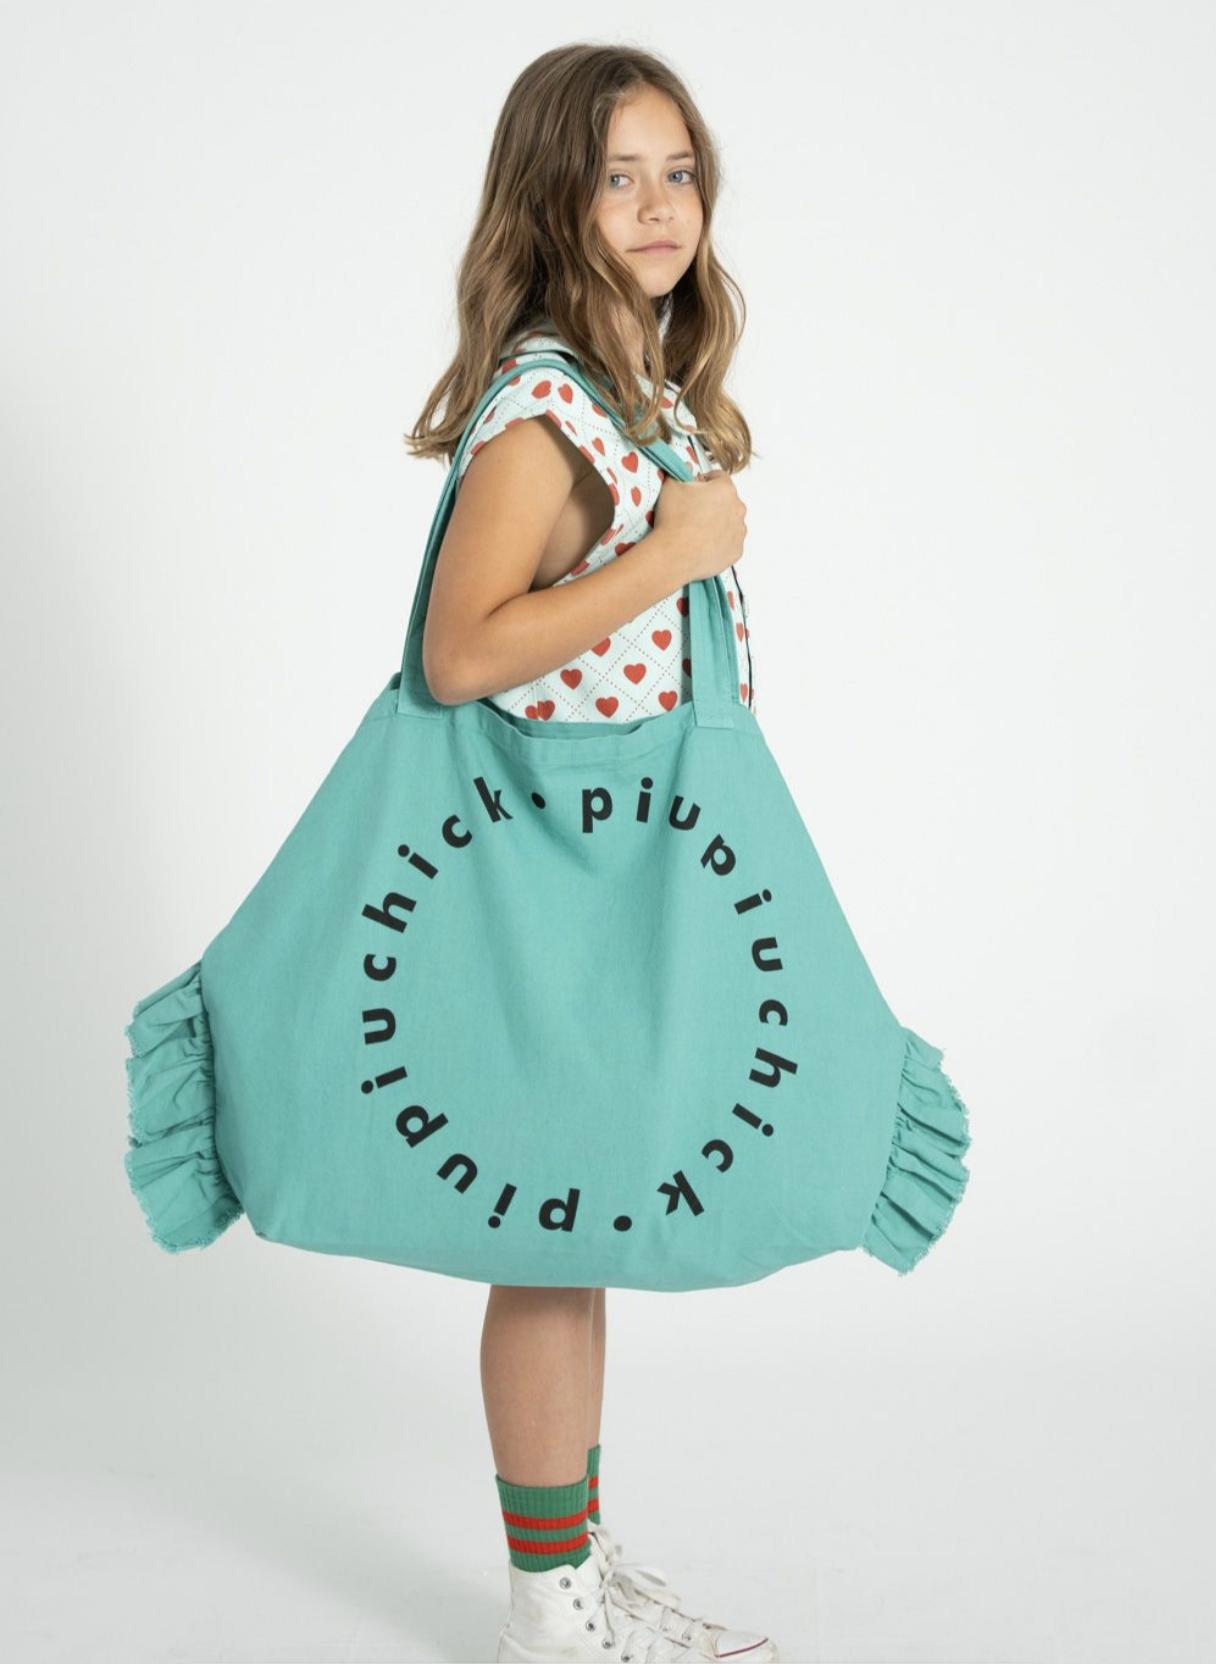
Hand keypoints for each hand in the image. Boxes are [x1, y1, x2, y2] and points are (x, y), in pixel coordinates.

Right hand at [652, 466, 747, 583]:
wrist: (674, 555)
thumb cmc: (673, 519)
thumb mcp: (671, 486)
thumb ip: (681, 471)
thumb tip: (687, 466)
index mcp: (725, 489)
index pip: (719, 477)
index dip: (706, 481)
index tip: (696, 488)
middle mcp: (738, 509)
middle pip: (728, 500)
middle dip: (714, 503)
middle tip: (695, 512)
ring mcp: (739, 532)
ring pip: (731, 522)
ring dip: (719, 522)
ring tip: (699, 530)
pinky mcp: (736, 551)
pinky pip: (730, 542)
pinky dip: (721, 542)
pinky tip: (704, 544)